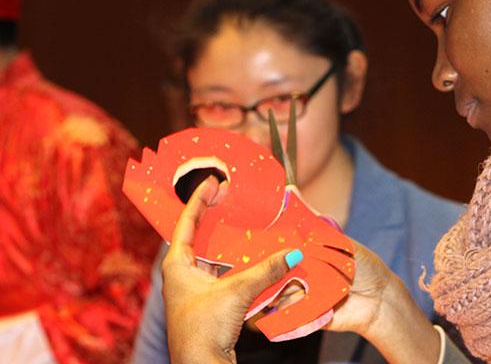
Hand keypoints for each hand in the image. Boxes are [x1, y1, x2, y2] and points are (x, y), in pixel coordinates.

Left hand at [162, 176, 296, 362]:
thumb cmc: (204, 328)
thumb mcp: (237, 293)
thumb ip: (266, 270)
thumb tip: (293, 252)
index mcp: (177, 266)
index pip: (185, 223)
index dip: (198, 200)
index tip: (212, 181)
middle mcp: (182, 275)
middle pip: (199, 239)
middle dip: (216, 220)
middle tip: (231, 200)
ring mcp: (194, 291)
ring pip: (214, 259)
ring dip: (229, 244)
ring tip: (246, 225)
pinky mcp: (208, 305)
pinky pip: (224, 276)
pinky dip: (237, 265)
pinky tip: (254, 259)